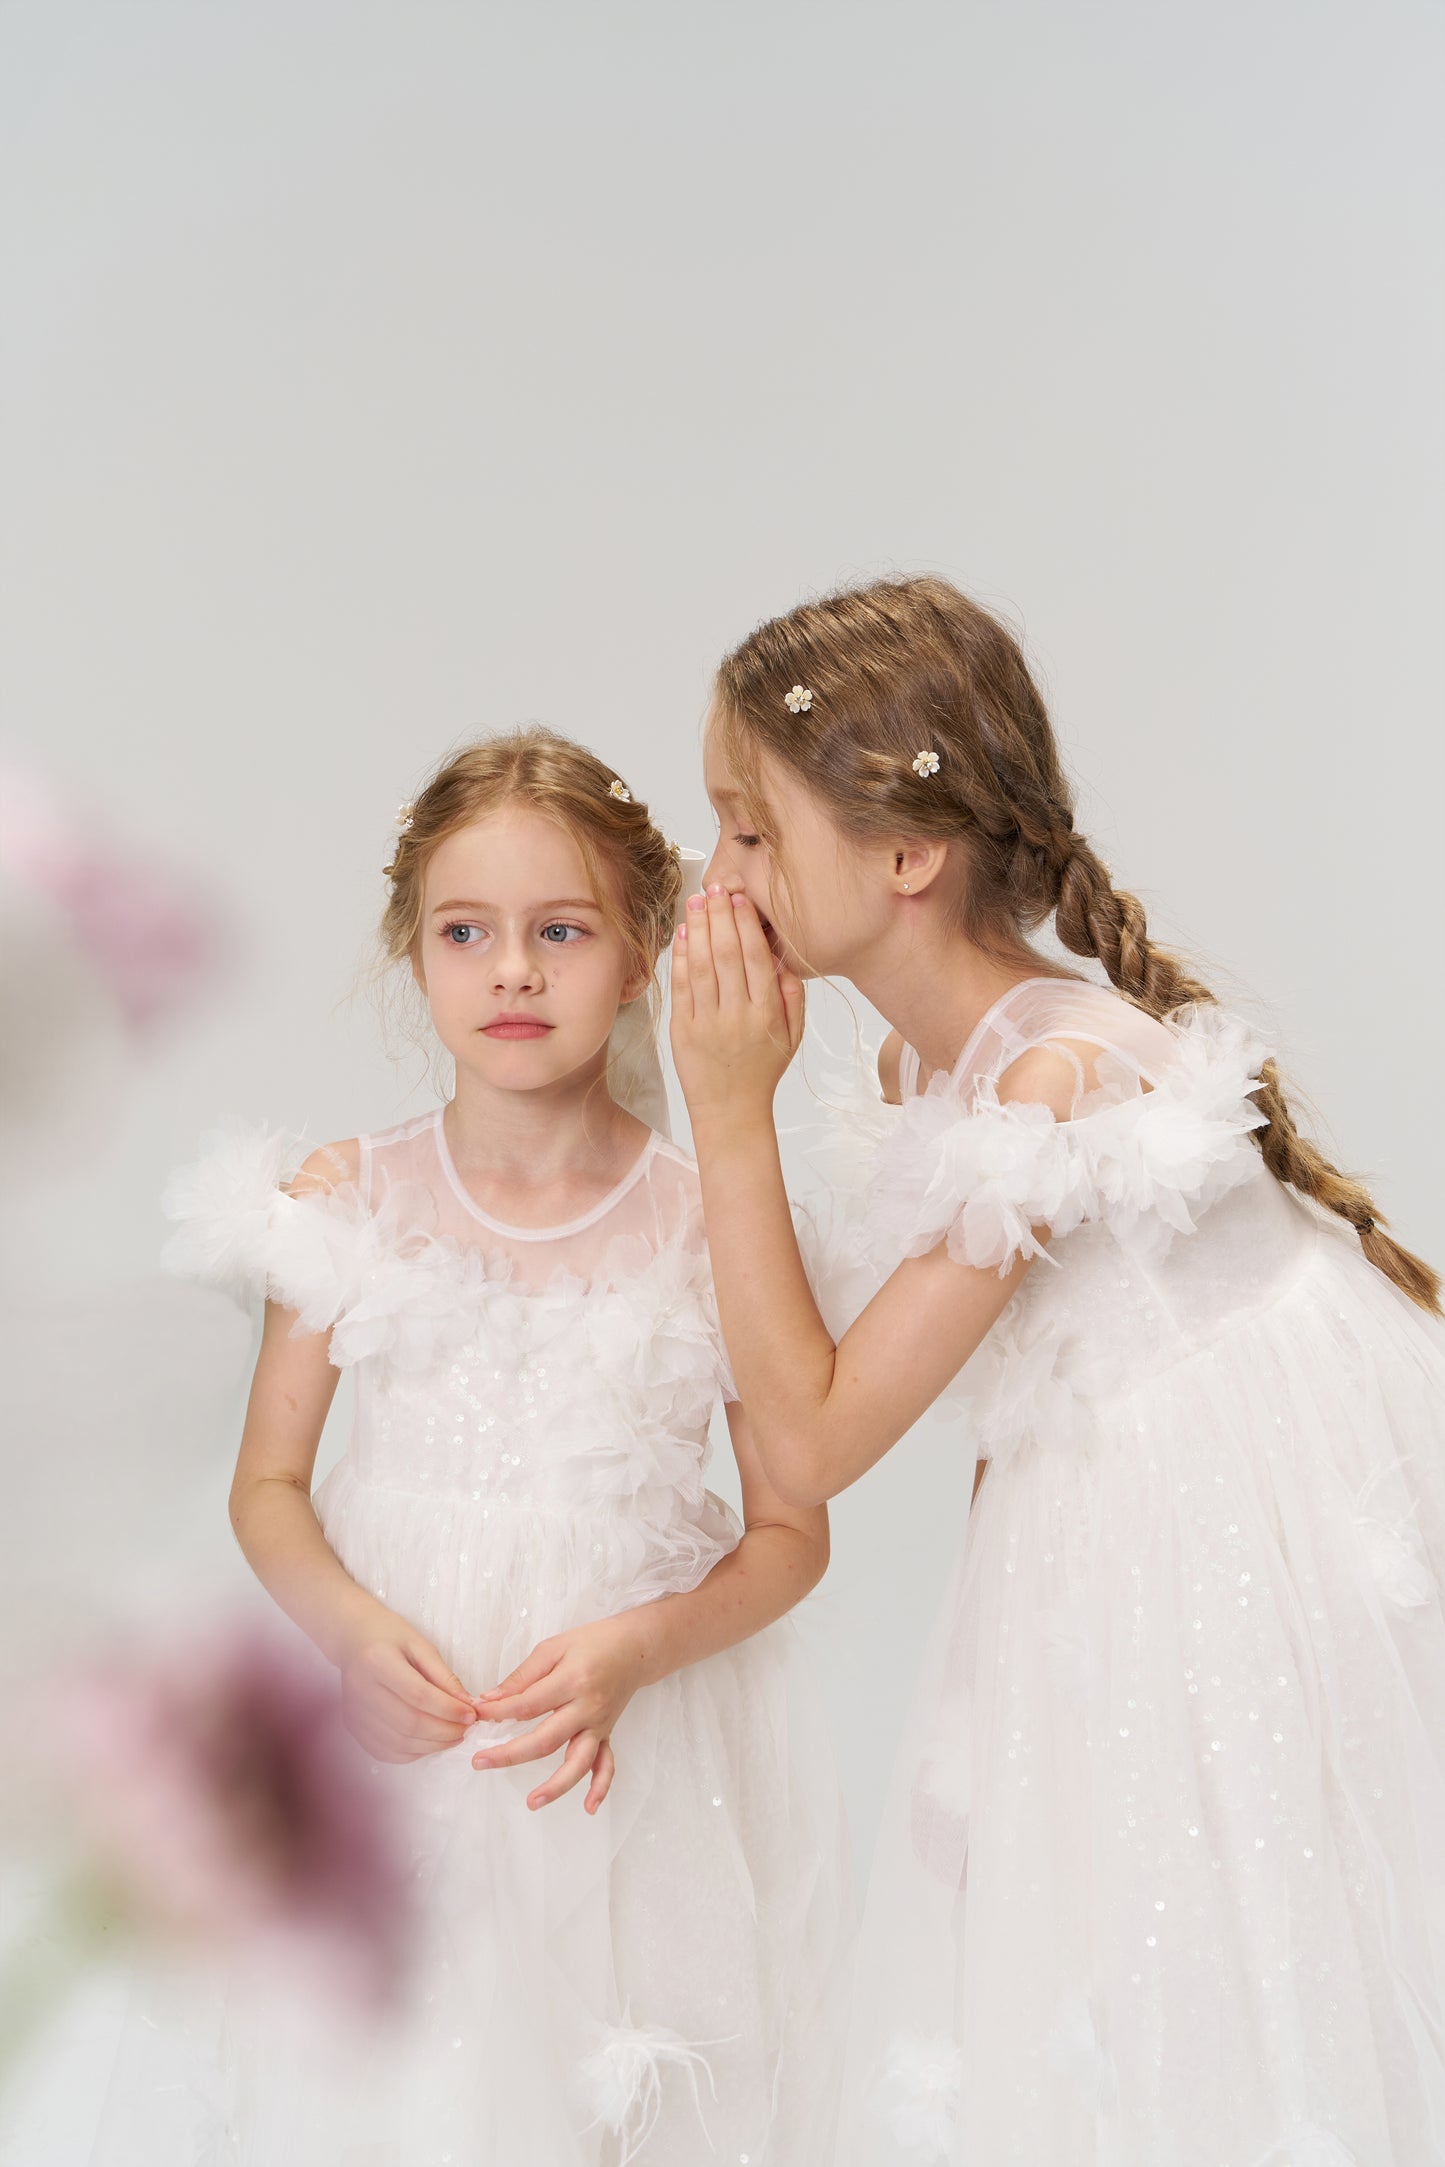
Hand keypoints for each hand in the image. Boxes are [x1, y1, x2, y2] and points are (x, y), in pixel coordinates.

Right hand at [337, 1612, 476, 1764]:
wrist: (352, 1639)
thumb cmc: (389, 1636)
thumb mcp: (421, 1645)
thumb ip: (444, 1676)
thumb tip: (466, 1704)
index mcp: (377, 1661)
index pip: (418, 1695)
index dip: (448, 1709)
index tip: (471, 1714)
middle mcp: (360, 1691)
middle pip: (409, 1724)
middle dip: (444, 1731)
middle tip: (466, 1728)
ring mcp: (354, 1713)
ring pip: (399, 1743)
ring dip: (432, 1745)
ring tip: (453, 1736)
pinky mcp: (354, 1728)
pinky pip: (386, 1752)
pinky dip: (413, 1753)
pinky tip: (430, 1742)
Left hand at [469, 1613, 653, 1811]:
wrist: (635, 1647)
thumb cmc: (592, 1642)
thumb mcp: (554, 1647)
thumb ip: (523, 1675)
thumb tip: (490, 1699)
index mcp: (572, 1681)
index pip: (527, 1704)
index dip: (498, 1712)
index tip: (476, 1715)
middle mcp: (587, 1708)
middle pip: (545, 1740)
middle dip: (509, 1754)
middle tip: (480, 1762)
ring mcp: (599, 1725)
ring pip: (578, 1762)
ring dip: (556, 1786)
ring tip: (532, 1802)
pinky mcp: (607, 1734)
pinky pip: (606, 1764)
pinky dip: (600, 1787)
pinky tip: (589, 1807)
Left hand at [669, 884, 804, 1128]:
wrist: (731, 1111)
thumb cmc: (762, 1070)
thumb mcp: (792, 1035)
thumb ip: (792, 995)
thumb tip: (782, 956)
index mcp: (767, 1013)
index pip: (755, 957)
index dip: (745, 923)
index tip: (739, 898)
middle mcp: (737, 1015)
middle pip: (726, 954)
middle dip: (720, 915)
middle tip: (715, 888)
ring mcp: (707, 1022)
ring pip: (701, 965)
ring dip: (698, 928)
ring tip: (697, 901)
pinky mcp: (682, 1030)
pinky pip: (681, 987)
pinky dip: (680, 957)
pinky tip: (683, 934)